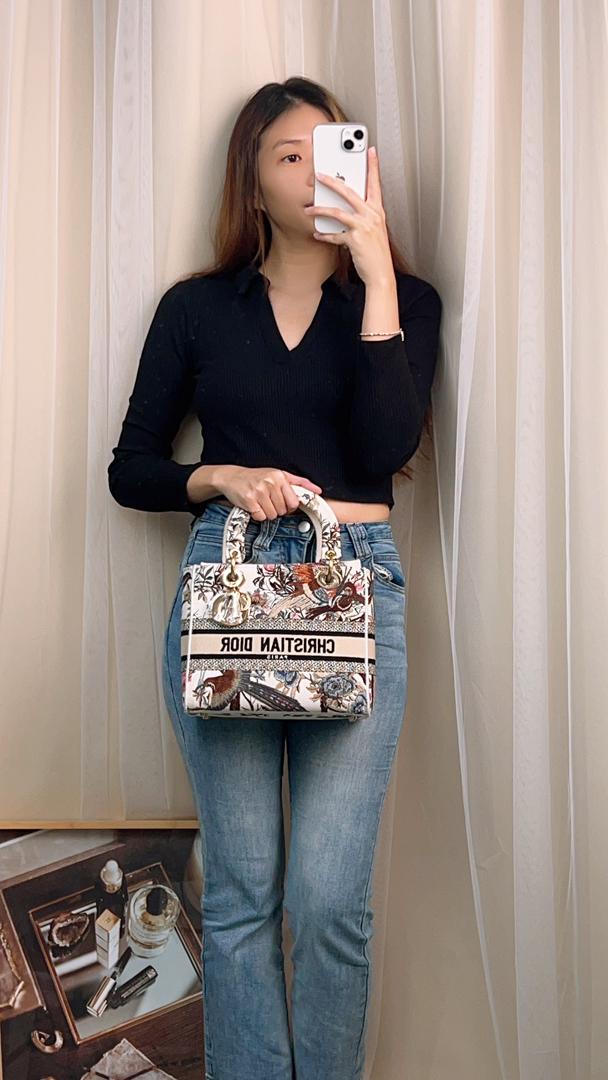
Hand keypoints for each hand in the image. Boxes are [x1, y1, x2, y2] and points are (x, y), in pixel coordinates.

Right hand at [215, 465, 322, 520]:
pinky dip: (257, 515)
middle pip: (283, 510)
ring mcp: (258, 491)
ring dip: (267, 513)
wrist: (231, 477)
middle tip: (269, 502)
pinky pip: (260, 517)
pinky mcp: (248, 500)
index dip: (290, 507)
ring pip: (272, 515)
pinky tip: (253, 506)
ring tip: (260, 503)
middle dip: (277, 510)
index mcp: (280, 476)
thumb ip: (299, 482)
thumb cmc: (256, 477)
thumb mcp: (278, 475)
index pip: (294, 501)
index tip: (283, 504)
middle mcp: (270, 482)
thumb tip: (317, 490)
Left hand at [304, 146, 393, 285]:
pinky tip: (318, 234)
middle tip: (320, 174)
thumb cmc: (377, 254)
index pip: (375, 184)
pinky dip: (325, 235)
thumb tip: (349, 210)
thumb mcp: (375, 230)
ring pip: (337, 211)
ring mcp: (363, 226)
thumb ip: (364, 217)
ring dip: (321, 209)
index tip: (371, 152)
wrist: (381, 274)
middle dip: (333, 181)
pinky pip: (335, 234)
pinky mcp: (355, 239)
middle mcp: (372, 215)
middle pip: (349, 192)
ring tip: (310, 208)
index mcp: (378, 211)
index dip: (373, 166)